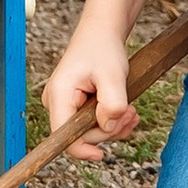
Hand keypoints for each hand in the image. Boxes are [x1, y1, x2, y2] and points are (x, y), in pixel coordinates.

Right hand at [43, 24, 135, 162]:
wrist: (101, 33)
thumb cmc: (103, 49)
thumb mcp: (112, 75)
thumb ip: (112, 105)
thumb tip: (108, 128)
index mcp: (59, 95)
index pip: (63, 136)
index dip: (81, 149)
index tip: (101, 155)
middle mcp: (56, 102)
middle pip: (80, 136)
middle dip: (109, 129)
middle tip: (130, 113)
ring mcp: (65, 105)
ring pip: (89, 131)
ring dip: (113, 125)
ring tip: (130, 110)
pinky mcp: (75, 106)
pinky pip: (93, 123)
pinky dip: (111, 120)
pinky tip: (125, 111)